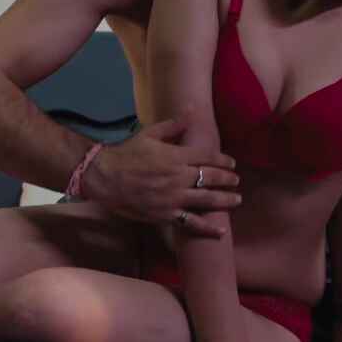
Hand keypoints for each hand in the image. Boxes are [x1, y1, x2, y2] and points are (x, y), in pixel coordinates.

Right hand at [80, 114, 240, 236]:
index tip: (232, 163)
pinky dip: (207, 228)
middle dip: (227, 179)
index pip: (207, 156)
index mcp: (176, 156)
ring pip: (207, 200)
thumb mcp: (149, 134)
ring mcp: (174, 198)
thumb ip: (173, 125)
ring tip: (237, 199)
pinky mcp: (166, 215)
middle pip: (211, 178)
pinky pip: (190, 223)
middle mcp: (179, 177)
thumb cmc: (127, 154)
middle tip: (236, 180)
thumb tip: (191, 110)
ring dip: (225, 200)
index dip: (223, 159)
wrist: (104, 178)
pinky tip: (221, 231)